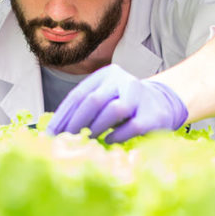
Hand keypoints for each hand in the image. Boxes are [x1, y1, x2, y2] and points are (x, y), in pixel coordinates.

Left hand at [47, 64, 188, 142]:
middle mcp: (122, 81)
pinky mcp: (153, 114)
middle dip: (76, 122)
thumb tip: (55, 131)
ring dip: (96, 127)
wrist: (163, 102)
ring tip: (86, 139)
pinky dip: (118, 135)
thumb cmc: (125, 105)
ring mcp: (139, 96)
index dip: (62, 116)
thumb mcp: (105, 99)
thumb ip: (85, 108)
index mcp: (105, 75)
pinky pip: (132, 126)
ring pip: (114, 110)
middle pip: (94, 100)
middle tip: (65, 139)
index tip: (51, 133)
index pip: (78, 94)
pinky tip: (109, 141)